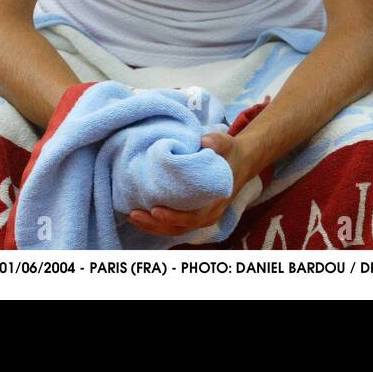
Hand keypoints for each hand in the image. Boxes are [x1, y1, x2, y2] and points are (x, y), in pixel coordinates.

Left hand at [126, 130, 258, 238]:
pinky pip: (174, 225)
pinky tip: (140, 214)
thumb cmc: (230, 153)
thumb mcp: (226, 143)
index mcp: (216, 201)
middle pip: (179, 228)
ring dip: (152, 226)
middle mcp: (208, 214)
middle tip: (134, 214)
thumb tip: (203, 141)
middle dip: (155, 225)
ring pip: (175, 230)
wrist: (241, 161)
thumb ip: (216, 142)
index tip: (155, 210)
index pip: (193, 217)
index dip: (174, 217)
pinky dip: (156, 223)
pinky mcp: (193, 214)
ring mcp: (201, 217)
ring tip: (131, 216)